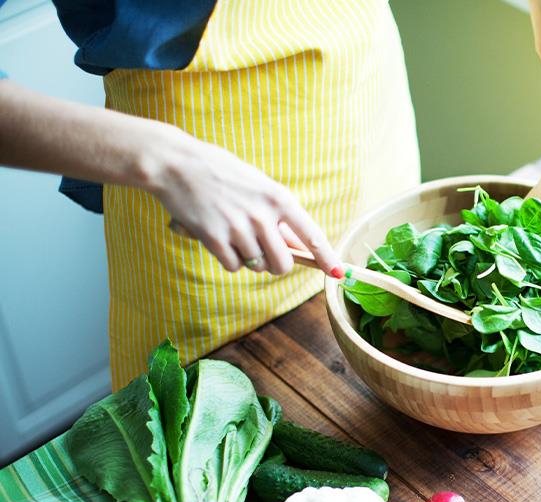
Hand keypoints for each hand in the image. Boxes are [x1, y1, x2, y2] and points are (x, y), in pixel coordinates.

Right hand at [150, 128, 340, 275]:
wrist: (175, 163)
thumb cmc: (220, 172)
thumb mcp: (258, 185)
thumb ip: (278, 214)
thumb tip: (298, 247)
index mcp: (278, 198)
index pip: (311, 234)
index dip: (327, 257)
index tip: (339, 273)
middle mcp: (262, 215)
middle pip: (282, 263)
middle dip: (275, 264)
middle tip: (263, 251)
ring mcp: (238, 228)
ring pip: (257, 266)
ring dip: (248, 258)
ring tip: (233, 234)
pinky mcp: (214, 238)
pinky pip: (233, 266)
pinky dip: (228, 259)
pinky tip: (219, 238)